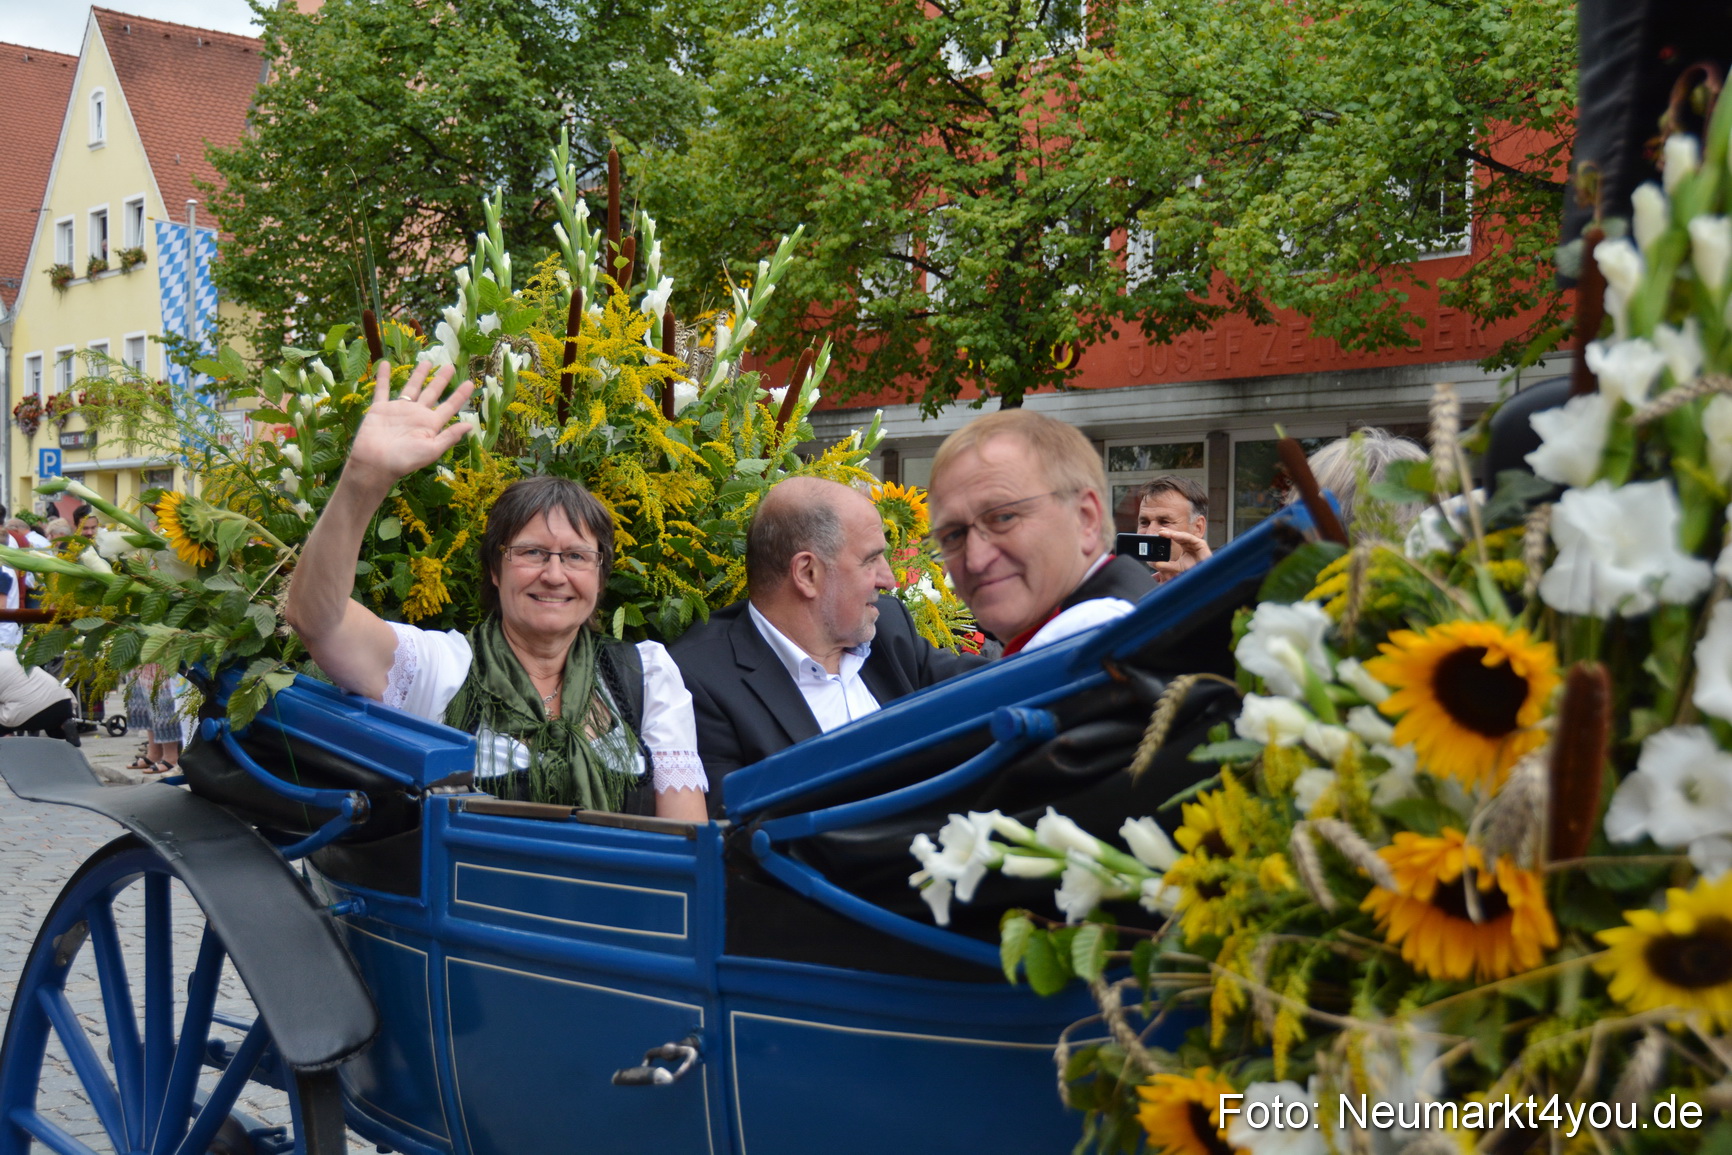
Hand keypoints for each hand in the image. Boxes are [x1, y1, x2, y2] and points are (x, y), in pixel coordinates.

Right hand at [345, 360, 475, 492]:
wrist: (375, 463)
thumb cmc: (405, 459)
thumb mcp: (432, 450)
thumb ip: (450, 436)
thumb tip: (470, 426)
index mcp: (430, 424)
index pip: (449, 407)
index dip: (459, 395)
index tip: (470, 383)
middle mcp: (416, 414)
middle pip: (432, 392)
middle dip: (441, 380)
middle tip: (450, 366)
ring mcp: (399, 410)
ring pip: (411, 387)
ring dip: (418, 375)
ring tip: (426, 361)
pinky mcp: (380, 408)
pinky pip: (382, 389)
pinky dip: (383, 377)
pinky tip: (385, 363)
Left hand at [1152, 529, 1210, 582]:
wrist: (1204, 576)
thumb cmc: (1194, 570)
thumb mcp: (1177, 568)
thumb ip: (1167, 566)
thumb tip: (1156, 564)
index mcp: (1185, 546)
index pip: (1174, 539)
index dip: (1166, 536)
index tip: (1157, 535)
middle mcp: (1190, 543)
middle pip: (1178, 536)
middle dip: (1169, 533)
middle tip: (1159, 531)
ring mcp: (1196, 543)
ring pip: (1183, 536)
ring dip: (1173, 533)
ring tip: (1164, 533)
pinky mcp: (1201, 544)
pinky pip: (1190, 538)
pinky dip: (1182, 536)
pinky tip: (1174, 536)